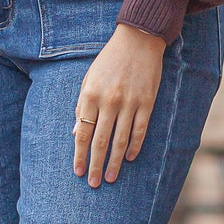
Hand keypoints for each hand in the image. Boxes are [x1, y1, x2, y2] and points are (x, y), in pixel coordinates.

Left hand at [73, 23, 167, 187]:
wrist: (138, 39)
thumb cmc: (109, 61)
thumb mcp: (89, 79)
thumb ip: (82, 107)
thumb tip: (77, 134)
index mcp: (91, 95)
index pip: (84, 133)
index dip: (80, 154)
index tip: (78, 171)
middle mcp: (109, 101)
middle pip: (101, 141)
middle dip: (96, 165)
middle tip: (93, 183)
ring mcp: (129, 103)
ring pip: (120, 140)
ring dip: (115, 162)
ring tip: (111, 178)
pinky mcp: (147, 102)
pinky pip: (139, 130)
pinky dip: (134, 146)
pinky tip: (129, 158)